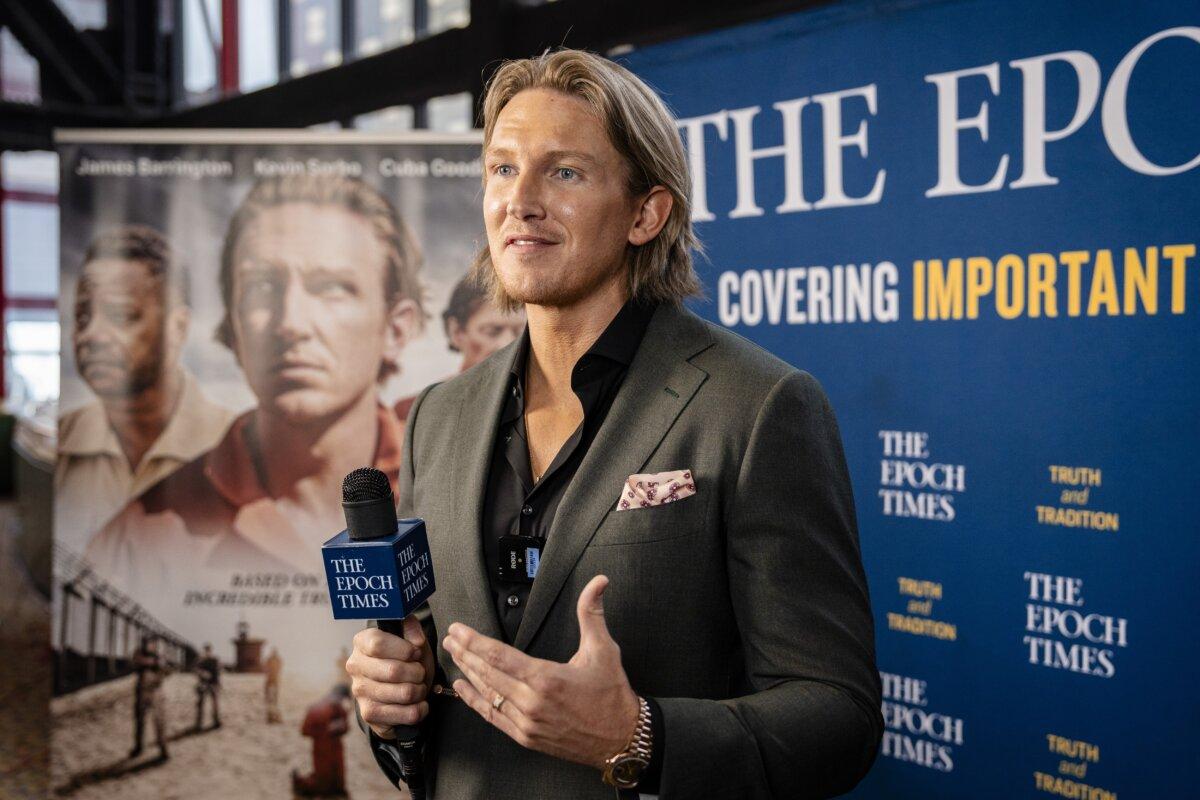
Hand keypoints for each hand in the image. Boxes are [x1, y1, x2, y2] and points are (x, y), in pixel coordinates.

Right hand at [347, 614, 434, 738]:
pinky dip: (420, 709)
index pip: (378, 644)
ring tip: (419, 687)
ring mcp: (359, 692)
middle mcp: (355, 666)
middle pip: (393, 671)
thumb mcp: (412, 640)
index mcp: (362, 642)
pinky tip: (418, 704)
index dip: (404, 650)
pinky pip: (406, 714)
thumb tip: (416, 640)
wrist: (399, 688)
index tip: (415, 653)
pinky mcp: (369, 714)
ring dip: (420, 691)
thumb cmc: (405, 660)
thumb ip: (413, 630)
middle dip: (417, 672)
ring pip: (404, 693)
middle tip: (420, 673)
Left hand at [443, 575, 639, 769]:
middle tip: (449, 638)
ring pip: (487, 694)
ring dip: (467, 673)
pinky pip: (493, 717)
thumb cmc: (612, 695)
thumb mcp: (604, 649)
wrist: (621, 739)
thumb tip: (599, 582)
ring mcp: (526, 723)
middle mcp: (531, 702)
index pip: (499, 656)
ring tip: (453, 656)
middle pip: (487, 673)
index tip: (458, 629)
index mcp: (546, 679)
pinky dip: (475, 702)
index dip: (474, 641)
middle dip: (465, 653)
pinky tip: (462, 689)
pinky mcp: (526, 737)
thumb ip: (592, 613)